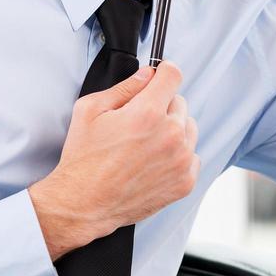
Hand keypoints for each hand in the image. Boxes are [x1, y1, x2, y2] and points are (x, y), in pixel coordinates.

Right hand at [29, 61, 199, 258]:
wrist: (83, 203)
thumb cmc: (84, 160)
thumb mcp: (90, 111)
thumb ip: (124, 88)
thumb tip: (146, 76)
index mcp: (148, 113)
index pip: (173, 75)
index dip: (163, 72)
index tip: (160, 76)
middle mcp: (170, 135)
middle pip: (180, 102)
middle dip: (161, 105)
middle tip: (138, 122)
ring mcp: (180, 160)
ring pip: (188, 128)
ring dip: (172, 130)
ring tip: (145, 144)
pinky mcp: (184, 181)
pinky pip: (192, 155)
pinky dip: (177, 155)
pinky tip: (153, 161)